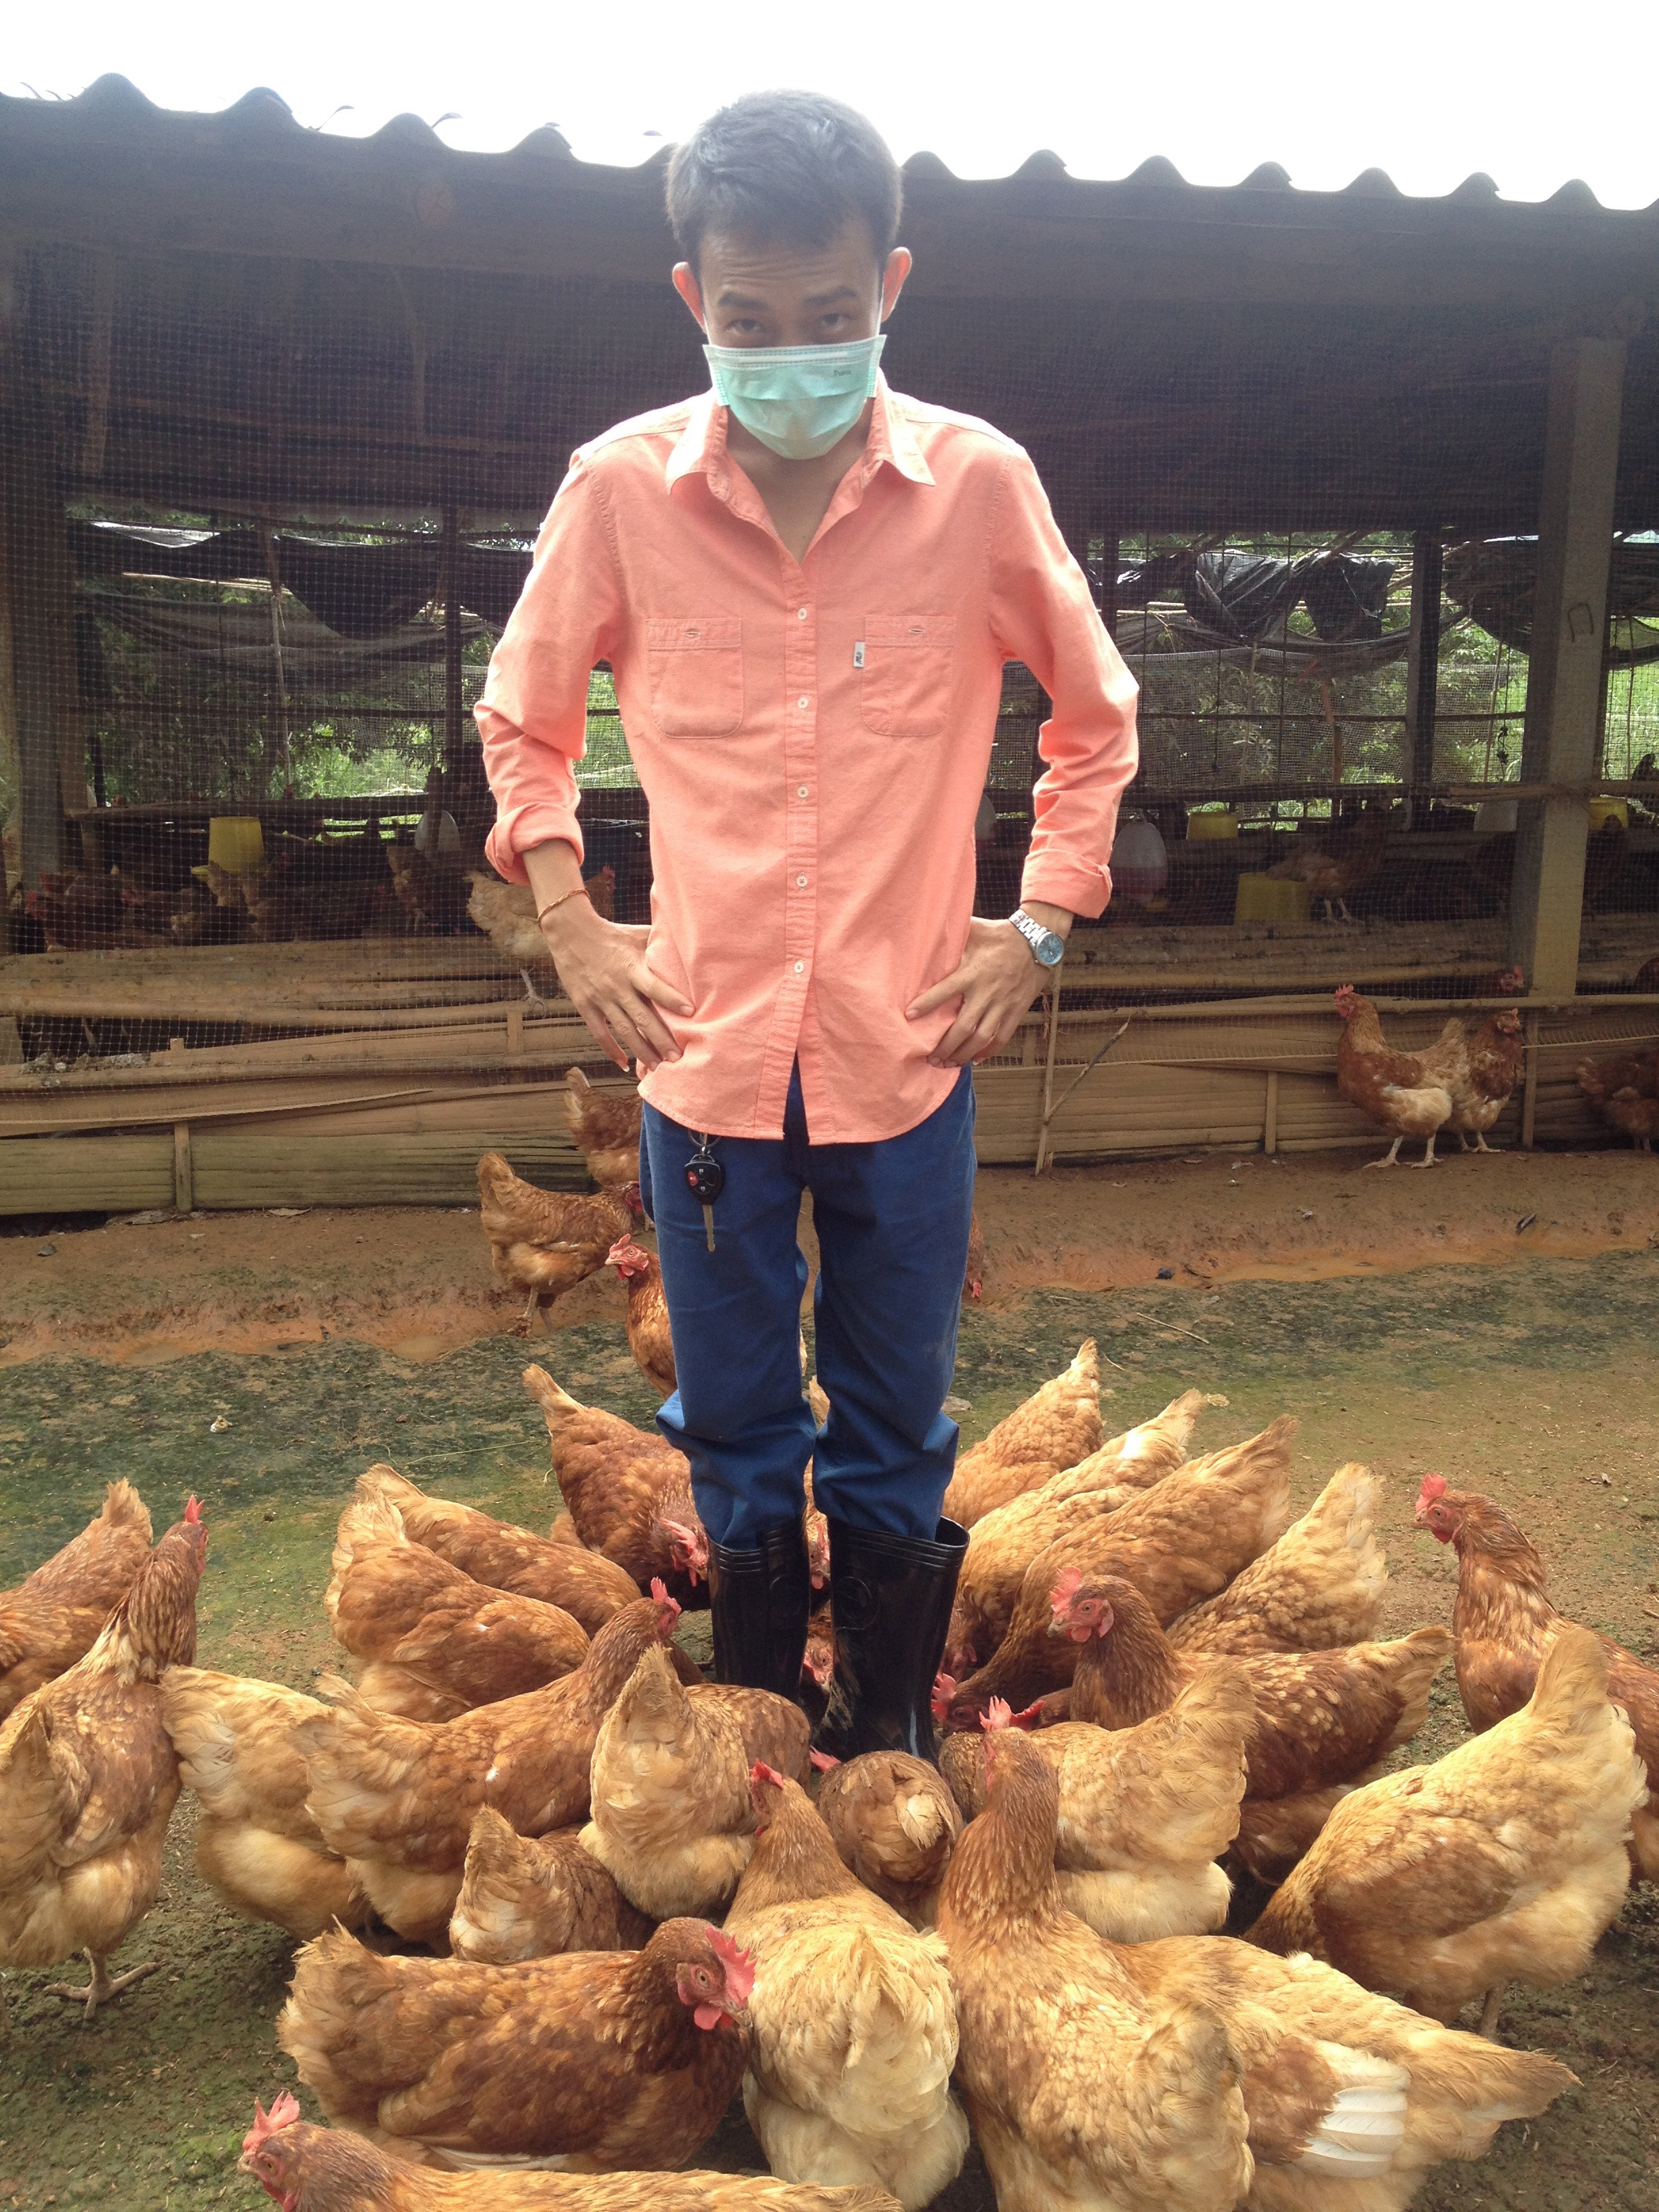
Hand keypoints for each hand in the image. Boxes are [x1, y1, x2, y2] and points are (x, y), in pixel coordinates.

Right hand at [541, 898, 691, 1073]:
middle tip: (677, 1058)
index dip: (672, 999)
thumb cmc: (612, 934)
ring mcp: (600, 998)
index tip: (690, 1013)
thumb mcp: (637, 935)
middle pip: (642, 1017)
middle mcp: (617, 986)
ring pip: (623, 1030)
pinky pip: (599, 1033)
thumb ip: (660, 944)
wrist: (571, 933)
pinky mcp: (585, 1006)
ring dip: (641, 1051)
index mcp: (632, 967)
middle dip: (661, 1039)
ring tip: (656, 1067)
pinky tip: (624, 1065)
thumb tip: (689, 947)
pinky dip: (612, 1050)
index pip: (655, 986)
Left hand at [907, 917, 1053, 1066]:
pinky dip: (989, 1051)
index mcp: (972, 972)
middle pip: (963, 1027)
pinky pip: (1002, 1037)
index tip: (909, 1016)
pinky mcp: (1016, 1011)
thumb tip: (929, 930)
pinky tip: (976, 1059)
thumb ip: (953, 934)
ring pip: (982, 1037)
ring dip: (964, 1054)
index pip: (945, 991)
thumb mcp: (975, 929)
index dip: (926, 1004)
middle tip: (931, 1059)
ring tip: (949, 1065)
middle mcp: (986, 992)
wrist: (1037, 942)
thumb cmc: (1000, 935)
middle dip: (946, 1046)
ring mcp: (1003, 1004)